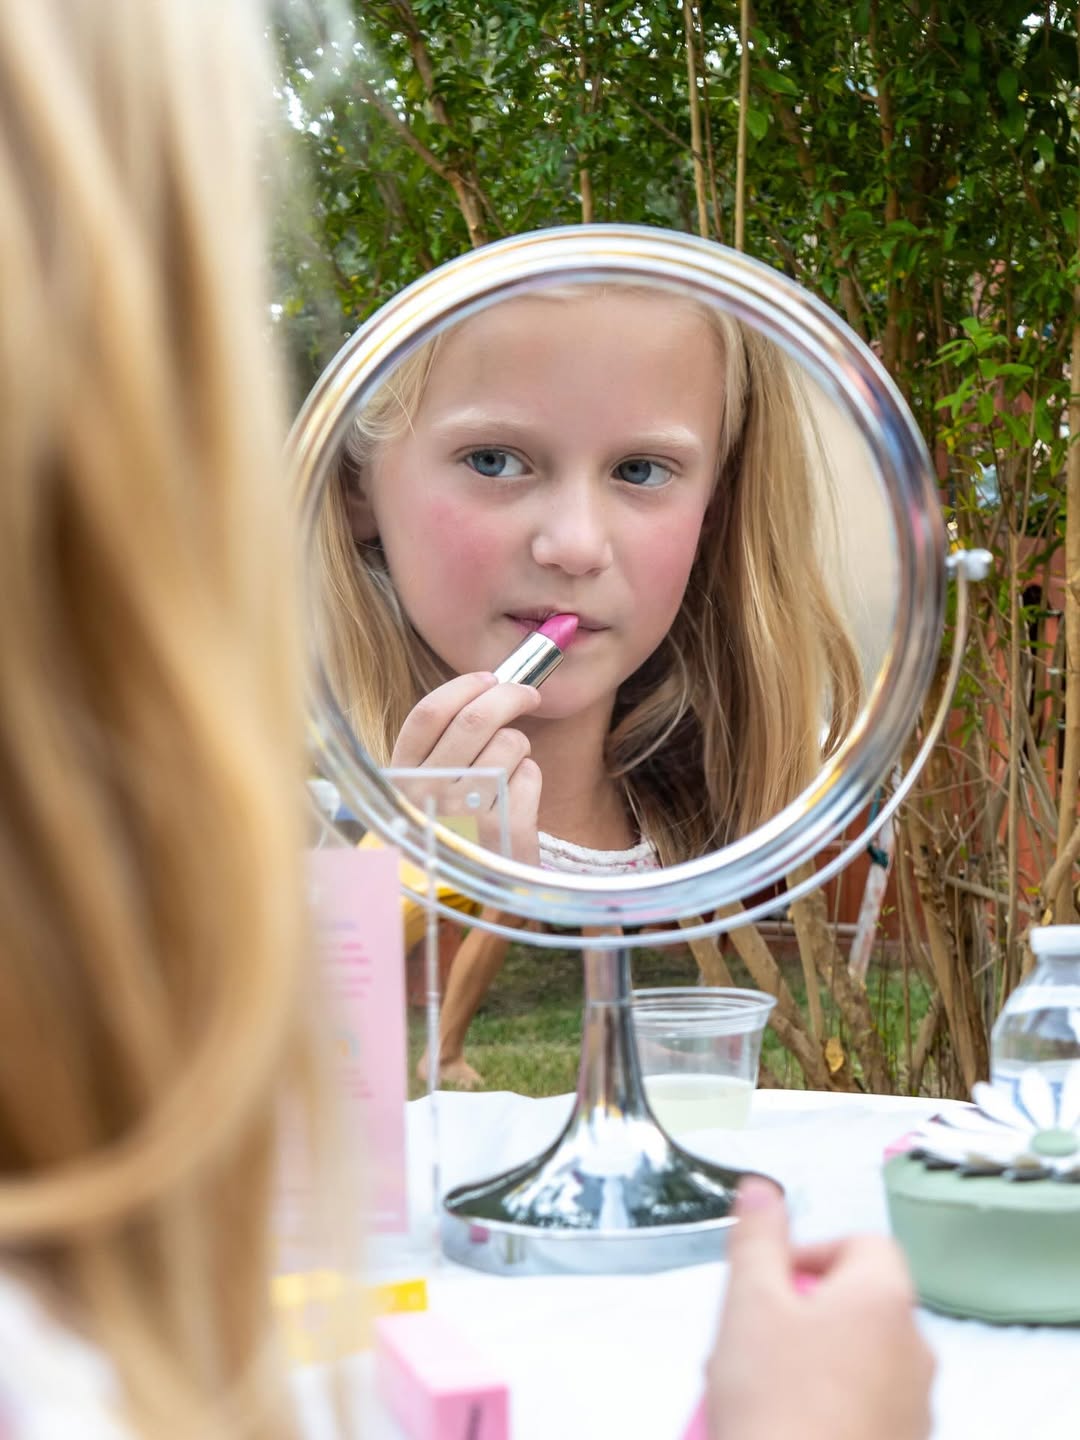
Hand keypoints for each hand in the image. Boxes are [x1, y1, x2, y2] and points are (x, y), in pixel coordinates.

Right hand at [391, 672, 542, 862]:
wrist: (475, 896)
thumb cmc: (454, 828)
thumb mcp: (427, 789)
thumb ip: (441, 744)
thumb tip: (484, 686)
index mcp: (402, 779)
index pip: (428, 714)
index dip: (464, 687)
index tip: (489, 678)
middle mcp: (428, 796)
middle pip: (475, 719)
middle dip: (510, 695)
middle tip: (528, 695)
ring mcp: (465, 816)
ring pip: (509, 744)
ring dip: (520, 747)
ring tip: (509, 770)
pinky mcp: (504, 834)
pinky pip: (530, 775)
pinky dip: (531, 777)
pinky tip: (518, 797)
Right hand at [706, 1179, 933, 1439]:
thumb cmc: (781, 1413)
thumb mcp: (748, 1303)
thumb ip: (756, 1238)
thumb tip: (763, 1191)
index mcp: (884, 1299)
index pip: (861, 1242)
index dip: (809, 1253)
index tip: (771, 1279)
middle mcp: (913, 1350)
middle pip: (853, 1304)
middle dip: (797, 1315)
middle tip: (752, 1339)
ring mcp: (913, 1408)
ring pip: (854, 1361)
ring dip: (806, 1364)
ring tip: (754, 1392)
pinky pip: (860, 1410)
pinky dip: (823, 1409)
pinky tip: (779, 1425)